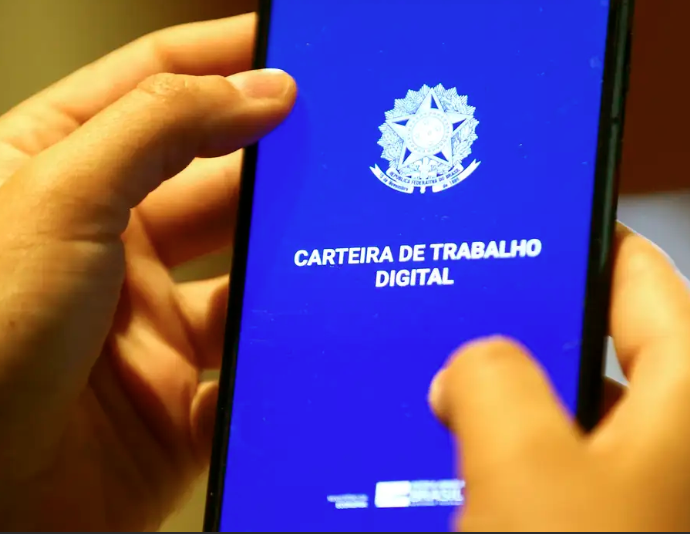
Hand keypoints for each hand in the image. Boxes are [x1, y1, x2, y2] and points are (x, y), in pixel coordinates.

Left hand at [0, 14, 294, 530]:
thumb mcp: (57, 198)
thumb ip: (162, 128)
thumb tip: (261, 90)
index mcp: (58, 174)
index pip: (152, 87)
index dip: (223, 58)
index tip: (293, 47)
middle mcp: (108, 243)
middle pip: (217, 177)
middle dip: (279, 160)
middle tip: (347, 140)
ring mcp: (149, 321)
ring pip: (249, 272)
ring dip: (292, 258)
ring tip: (345, 232)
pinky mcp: (183, 394)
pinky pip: (254, 360)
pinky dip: (285, 350)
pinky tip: (314, 329)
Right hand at [430, 224, 689, 530]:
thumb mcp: (520, 467)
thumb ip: (490, 382)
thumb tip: (475, 367)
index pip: (643, 271)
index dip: (580, 238)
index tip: (530, 220)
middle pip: (615, 355)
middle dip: (535, 347)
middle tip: (465, 334)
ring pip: (599, 431)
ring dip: (532, 427)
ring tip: (461, 423)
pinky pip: (597, 488)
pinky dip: (546, 481)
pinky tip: (492, 493)